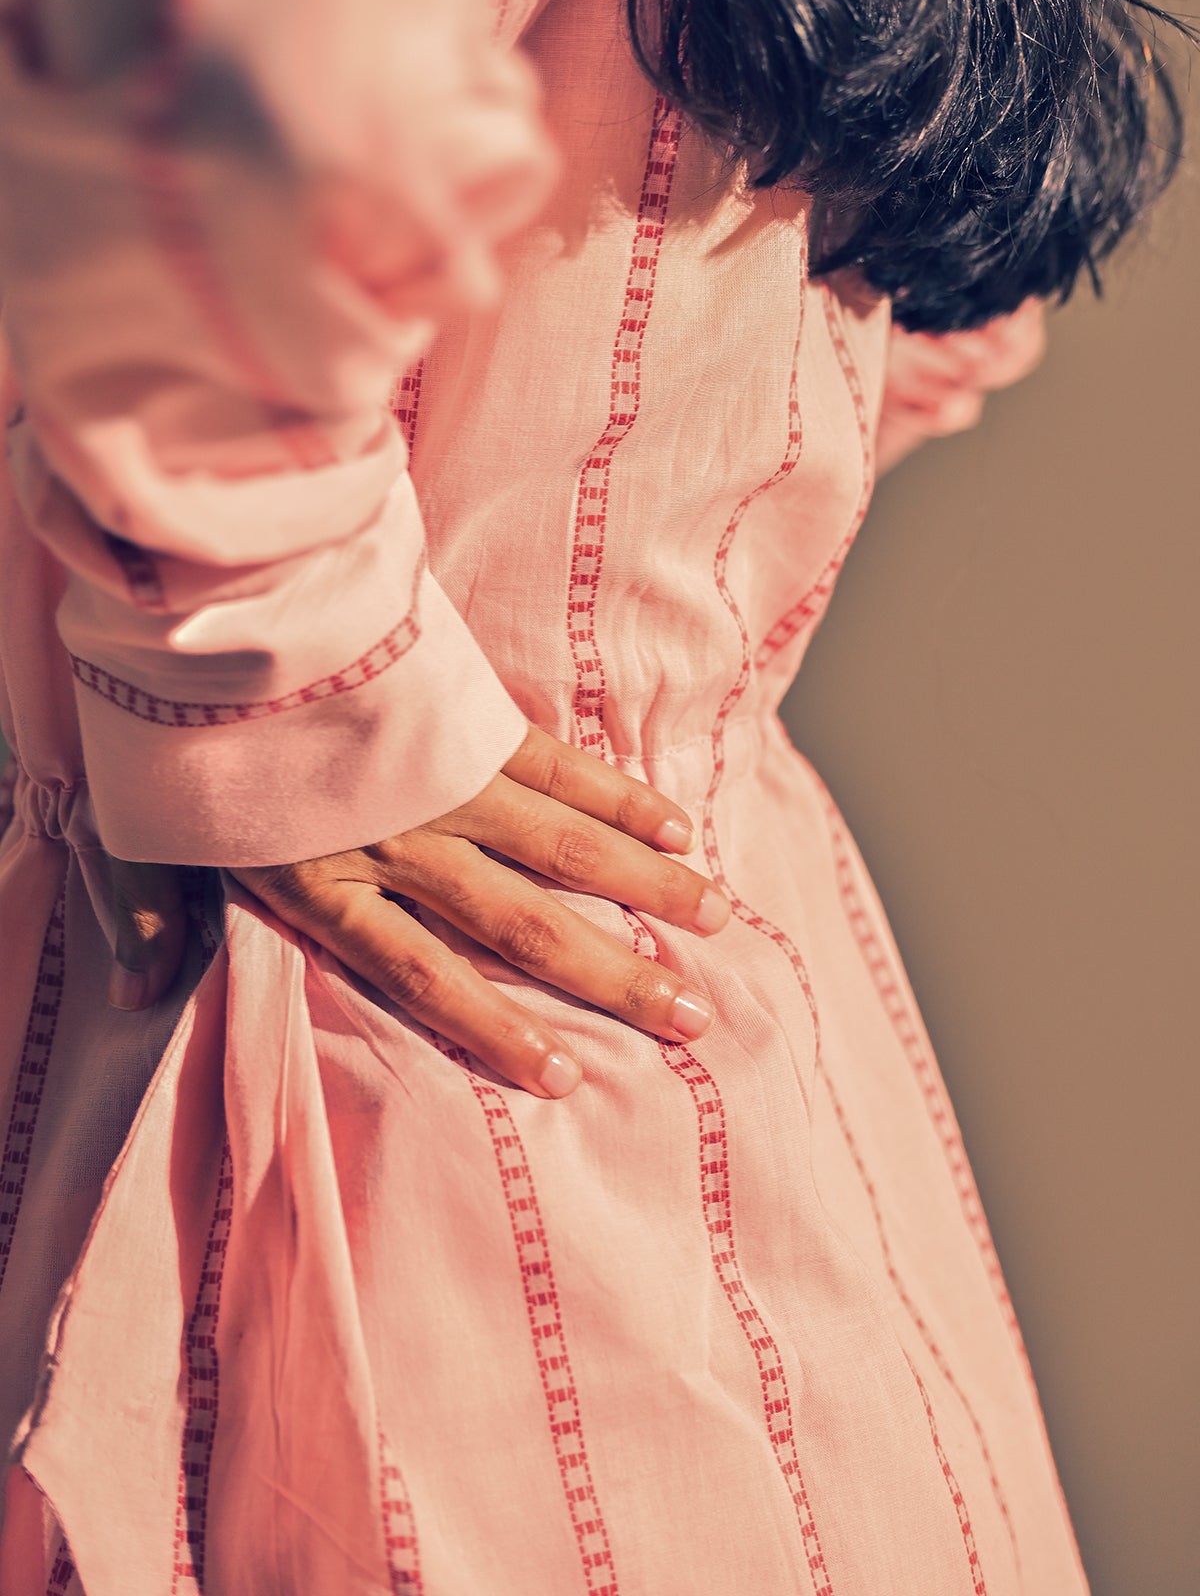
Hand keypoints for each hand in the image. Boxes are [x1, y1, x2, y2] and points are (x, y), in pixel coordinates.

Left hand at [105, 725, 730, 1097]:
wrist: (216, 601)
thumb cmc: (177, 724)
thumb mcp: (141, 830)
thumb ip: (146, 914)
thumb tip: (132, 994)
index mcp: (326, 882)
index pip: (425, 977)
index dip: (499, 1030)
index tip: (568, 1075)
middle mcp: (402, 842)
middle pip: (521, 924)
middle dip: (612, 976)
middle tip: (692, 1018)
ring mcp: (445, 777)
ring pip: (561, 848)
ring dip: (643, 890)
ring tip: (711, 927)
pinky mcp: (469, 716)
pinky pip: (560, 765)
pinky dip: (619, 800)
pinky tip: (673, 829)